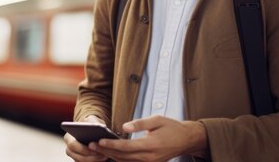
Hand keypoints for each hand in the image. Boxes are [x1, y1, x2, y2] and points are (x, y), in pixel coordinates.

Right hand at [64, 115, 108, 160]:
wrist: (91, 130)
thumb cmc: (90, 124)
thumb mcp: (91, 119)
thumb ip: (93, 121)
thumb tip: (98, 127)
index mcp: (68, 138)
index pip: (72, 145)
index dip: (82, 148)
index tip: (92, 147)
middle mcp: (69, 149)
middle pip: (78, 157)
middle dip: (90, 157)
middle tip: (102, 154)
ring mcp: (74, 157)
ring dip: (94, 160)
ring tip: (105, 156)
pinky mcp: (81, 161)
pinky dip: (96, 161)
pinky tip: (104, 158)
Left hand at [90, 115, 207, 161]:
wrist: (186, 140)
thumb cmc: (172, 127)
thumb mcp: (157, 120)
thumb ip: (140, 123)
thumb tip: (124, 127)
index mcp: (150, 145)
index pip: (126, 147)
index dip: (111, 145)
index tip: (99, 141)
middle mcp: (149, 157)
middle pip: (123, 157)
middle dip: (106, 151)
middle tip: (91, 145)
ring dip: (111, 156)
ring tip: (98, 149)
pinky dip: (120, 159)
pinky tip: (112, 153)